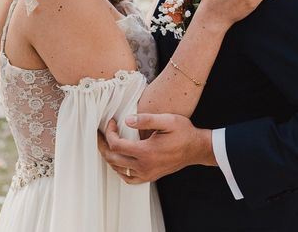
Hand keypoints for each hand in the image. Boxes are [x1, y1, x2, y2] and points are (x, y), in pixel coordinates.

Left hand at [97, 114, 214, 184]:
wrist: (197, 149)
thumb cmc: (184, 132)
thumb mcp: (168, 120)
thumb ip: (146, 119)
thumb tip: (127, 120)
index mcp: (146, 151)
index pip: (116, 144)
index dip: (109, 132)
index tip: (112, 121)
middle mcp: (144, 165)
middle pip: (112, 158)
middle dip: (103, 144)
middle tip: (101, 132)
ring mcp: (147, 173)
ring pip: (118, 168)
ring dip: (109, 156)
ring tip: (106, 143)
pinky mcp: (150, 176)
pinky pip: (129, 178)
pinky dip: (120, 170)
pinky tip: (119, 160)